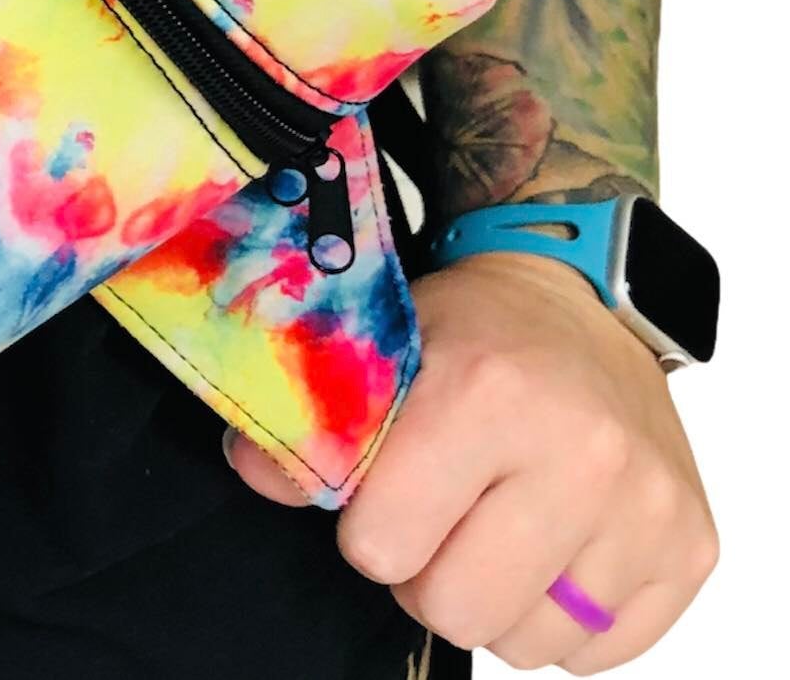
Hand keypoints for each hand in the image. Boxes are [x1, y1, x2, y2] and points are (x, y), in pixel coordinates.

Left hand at [226, 250, 716, 671]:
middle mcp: (582, 451)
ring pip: (529, 644)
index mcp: (488, 393)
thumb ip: (313, 416)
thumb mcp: (380, 345)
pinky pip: (599, 653)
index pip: (383, 543)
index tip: (381, 491)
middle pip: (457, 609)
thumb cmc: (475, 328)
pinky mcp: (690, 546)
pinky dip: (560, 616)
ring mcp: (646, 506)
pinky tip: (548, 545)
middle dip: (427, 573)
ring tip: (495, 526)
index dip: (367, 525)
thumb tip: (254, 473)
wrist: (582, 300)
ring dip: (496, 598)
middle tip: (438, 517)